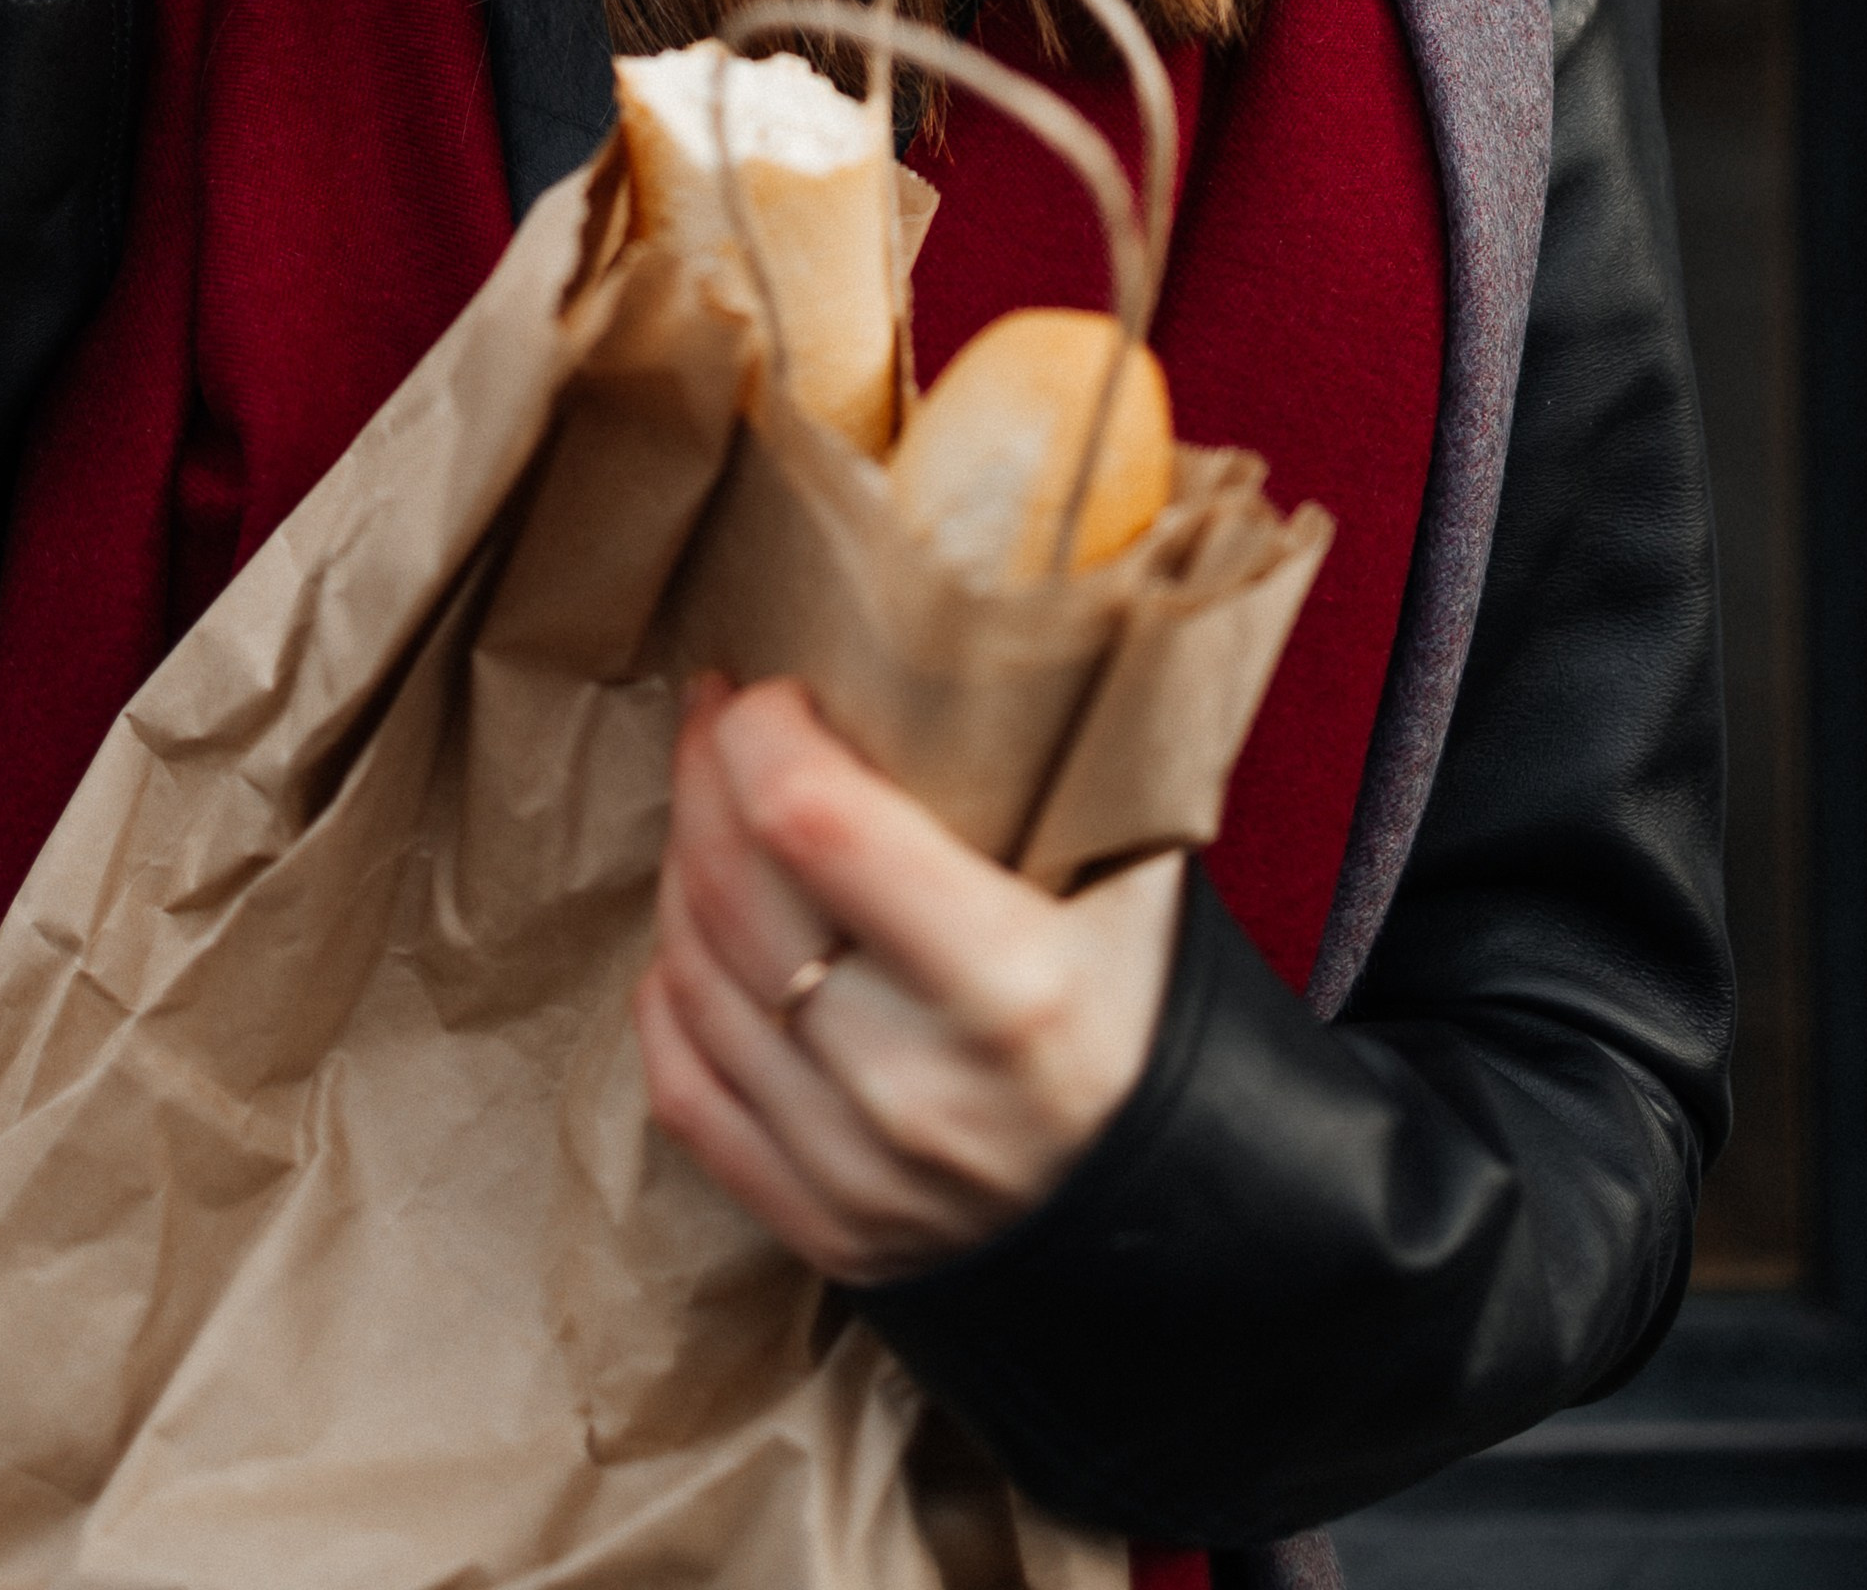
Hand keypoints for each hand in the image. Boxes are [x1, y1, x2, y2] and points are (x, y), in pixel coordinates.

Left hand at [634, 677, 1183, 1283]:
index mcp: (1009, 985)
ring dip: (682, 870)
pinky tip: (697, 935)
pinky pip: (685, 1091)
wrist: (1193, 1220)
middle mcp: (915, 1085)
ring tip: (712, 810)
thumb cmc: (1159, 1015)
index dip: (760, 731)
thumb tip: (957, 638)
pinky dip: (673, 995)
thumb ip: (1052, 768)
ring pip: (692, 979)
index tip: (772, 688)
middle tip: (718, 716)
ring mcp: (857, 1172)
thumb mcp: (1138, 878)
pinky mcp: (822, 1229)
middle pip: (731, 890)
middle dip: (705, 773)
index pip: (809, 819)